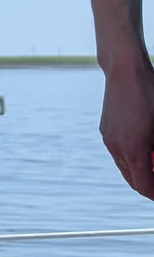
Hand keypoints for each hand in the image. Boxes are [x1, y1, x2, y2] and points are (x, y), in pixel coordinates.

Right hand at [99, 57, 153, 199]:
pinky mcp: (106, 130)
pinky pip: (119, 153)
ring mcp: (109, 139)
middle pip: (133, 181)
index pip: (144, 187)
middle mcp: (117, 148)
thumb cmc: (151, 95)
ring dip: (141, 171)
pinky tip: (145, 145)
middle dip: (149, 185)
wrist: (125, 70)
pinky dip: (132, 157)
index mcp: (133, 150)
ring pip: (125, 167)